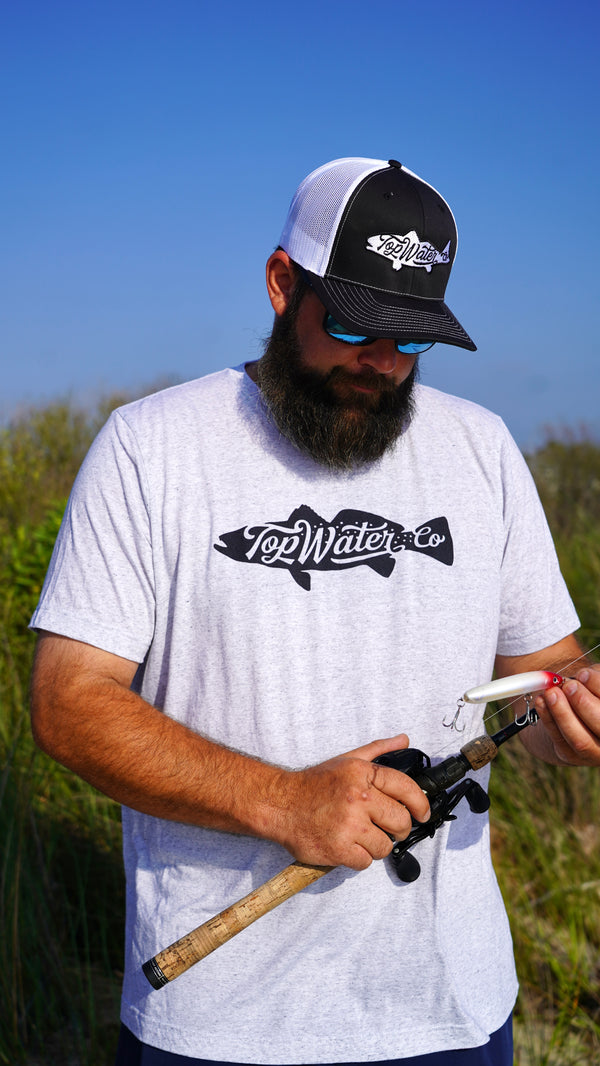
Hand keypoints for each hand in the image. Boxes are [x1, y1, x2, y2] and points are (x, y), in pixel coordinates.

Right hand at [273, 734, 430, 869]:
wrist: (280, 805)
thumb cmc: (314, 785)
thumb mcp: (347, 760)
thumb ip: (378, 750)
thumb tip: (403, 739)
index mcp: (362, 774)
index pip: (406, 788)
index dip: (420, 803)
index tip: (422, 813)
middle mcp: (358, 798)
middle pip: (400, 821)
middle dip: (399, 828)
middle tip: (389, 828)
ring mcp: (349, 825)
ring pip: (384, 846)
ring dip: (376, 845)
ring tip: (361, 836)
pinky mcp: (339, 849)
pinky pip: (365, 862)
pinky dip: (358, 858)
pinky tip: (347, 846)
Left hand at [534, 665, 599, 765]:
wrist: (580, 717)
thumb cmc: (594, 693)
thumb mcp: (598, 683)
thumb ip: (596, 679)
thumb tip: (582, 677)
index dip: (598, 687)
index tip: (582, 674)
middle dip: (583, 703)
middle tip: (568, 685)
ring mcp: (596, 753)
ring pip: (580, 739)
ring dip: (562, 713)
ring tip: (551, 692)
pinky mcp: (573, 757)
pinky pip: (559, 740)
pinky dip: (548, 719)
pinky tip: (540, 702)